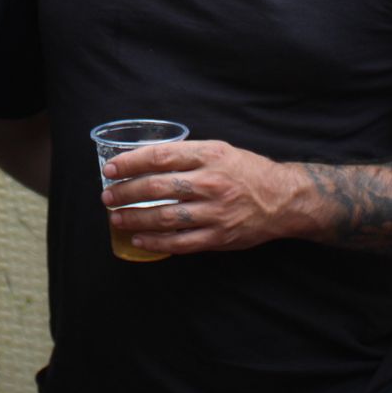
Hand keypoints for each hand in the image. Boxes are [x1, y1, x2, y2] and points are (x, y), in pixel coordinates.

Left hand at [101, 140, 301, 254]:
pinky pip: (182, 242)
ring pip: (166, 217)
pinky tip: (139, 239)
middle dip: (126, 193)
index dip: (131, 163)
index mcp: (209, 156)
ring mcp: (215, 212)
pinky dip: (157, 242)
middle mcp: (211, 183)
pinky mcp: (219, 237)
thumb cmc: (247, 171)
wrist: (284, 199)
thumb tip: (146, 158)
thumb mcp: (220, 150)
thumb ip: (187, 154)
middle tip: (107, 196)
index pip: (161, 156)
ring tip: (116, 218)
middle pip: (158, 187)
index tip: (111, 169)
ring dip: (135, 219)